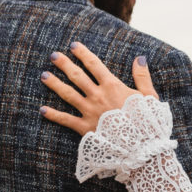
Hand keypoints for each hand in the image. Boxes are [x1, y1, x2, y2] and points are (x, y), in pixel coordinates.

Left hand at [40, 43, 155, 134]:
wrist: (140, 146)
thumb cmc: (147, 122)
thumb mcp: (149, 96)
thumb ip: (142, 76)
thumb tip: (139, 58)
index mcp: (112, 86)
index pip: (94, 64)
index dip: (83, 53)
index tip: (74, 45)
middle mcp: (97, 96)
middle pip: (77, 76)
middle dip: (64, 64)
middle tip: (53, 55)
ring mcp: (89, 111)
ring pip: (67, 94)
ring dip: (55, 84)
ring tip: (44, 75)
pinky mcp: (85, 128)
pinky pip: (65, 120)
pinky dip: (53, 115)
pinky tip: (42, 109)